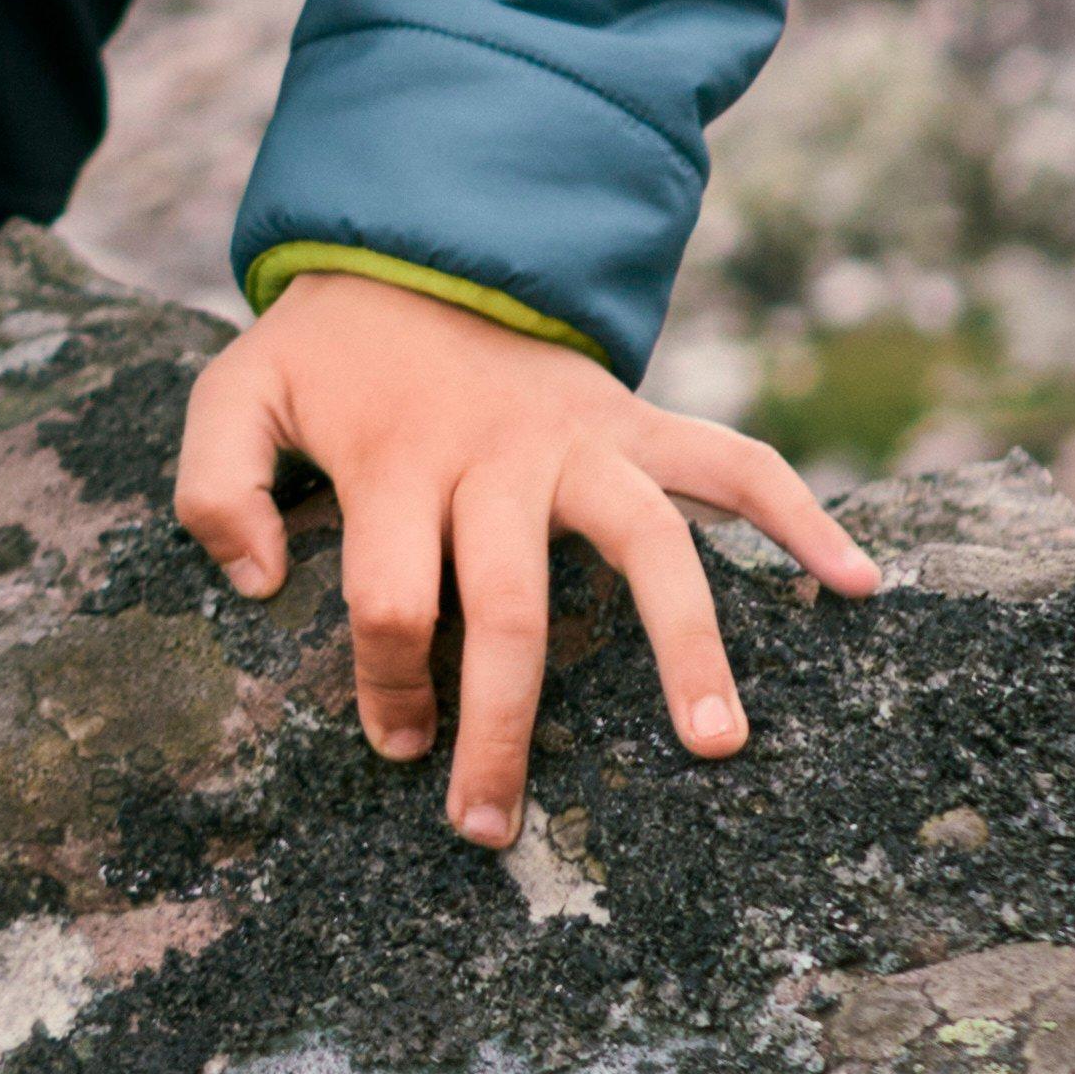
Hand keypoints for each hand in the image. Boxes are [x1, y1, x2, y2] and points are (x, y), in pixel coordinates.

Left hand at [172, 269, 873, 847]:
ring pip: (646, 541)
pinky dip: (802, 513)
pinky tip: (859, 581)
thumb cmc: (326, 354)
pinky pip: (735, 460)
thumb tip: (262, 583)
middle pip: (510, 603)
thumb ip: (214, 485)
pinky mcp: (635, 421)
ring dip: (687, 642)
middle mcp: (497, 452)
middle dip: (504, 726)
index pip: (392, 596)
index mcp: (395, 456)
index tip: (396, 745)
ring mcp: (579, 436)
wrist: (416, 246)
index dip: (388, 683)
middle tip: (494, 827)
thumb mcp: (235, 394)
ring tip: (718, 743)